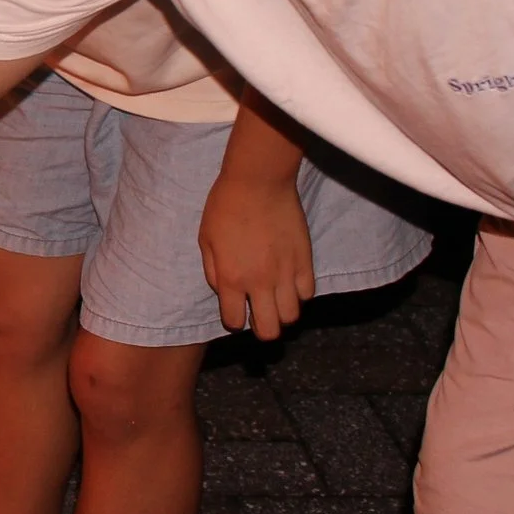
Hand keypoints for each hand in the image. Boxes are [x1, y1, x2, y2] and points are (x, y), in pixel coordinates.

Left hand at [199, 171, 316, 340]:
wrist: (258, 183)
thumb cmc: (224, 207)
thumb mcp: (205, 240)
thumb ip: (212, 272)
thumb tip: (224, 292)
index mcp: (232, 279)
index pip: (235, 322)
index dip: (234, 320)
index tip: (235, 311)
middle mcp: (261, 283)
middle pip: (269, 330)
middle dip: (262, 328)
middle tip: (258, 313)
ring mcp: (286, 274)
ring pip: (292, 316)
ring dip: (282, 312)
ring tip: (275, 298)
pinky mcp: (306, 261)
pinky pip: (308, 293)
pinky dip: (299, 293)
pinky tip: (289, 281)